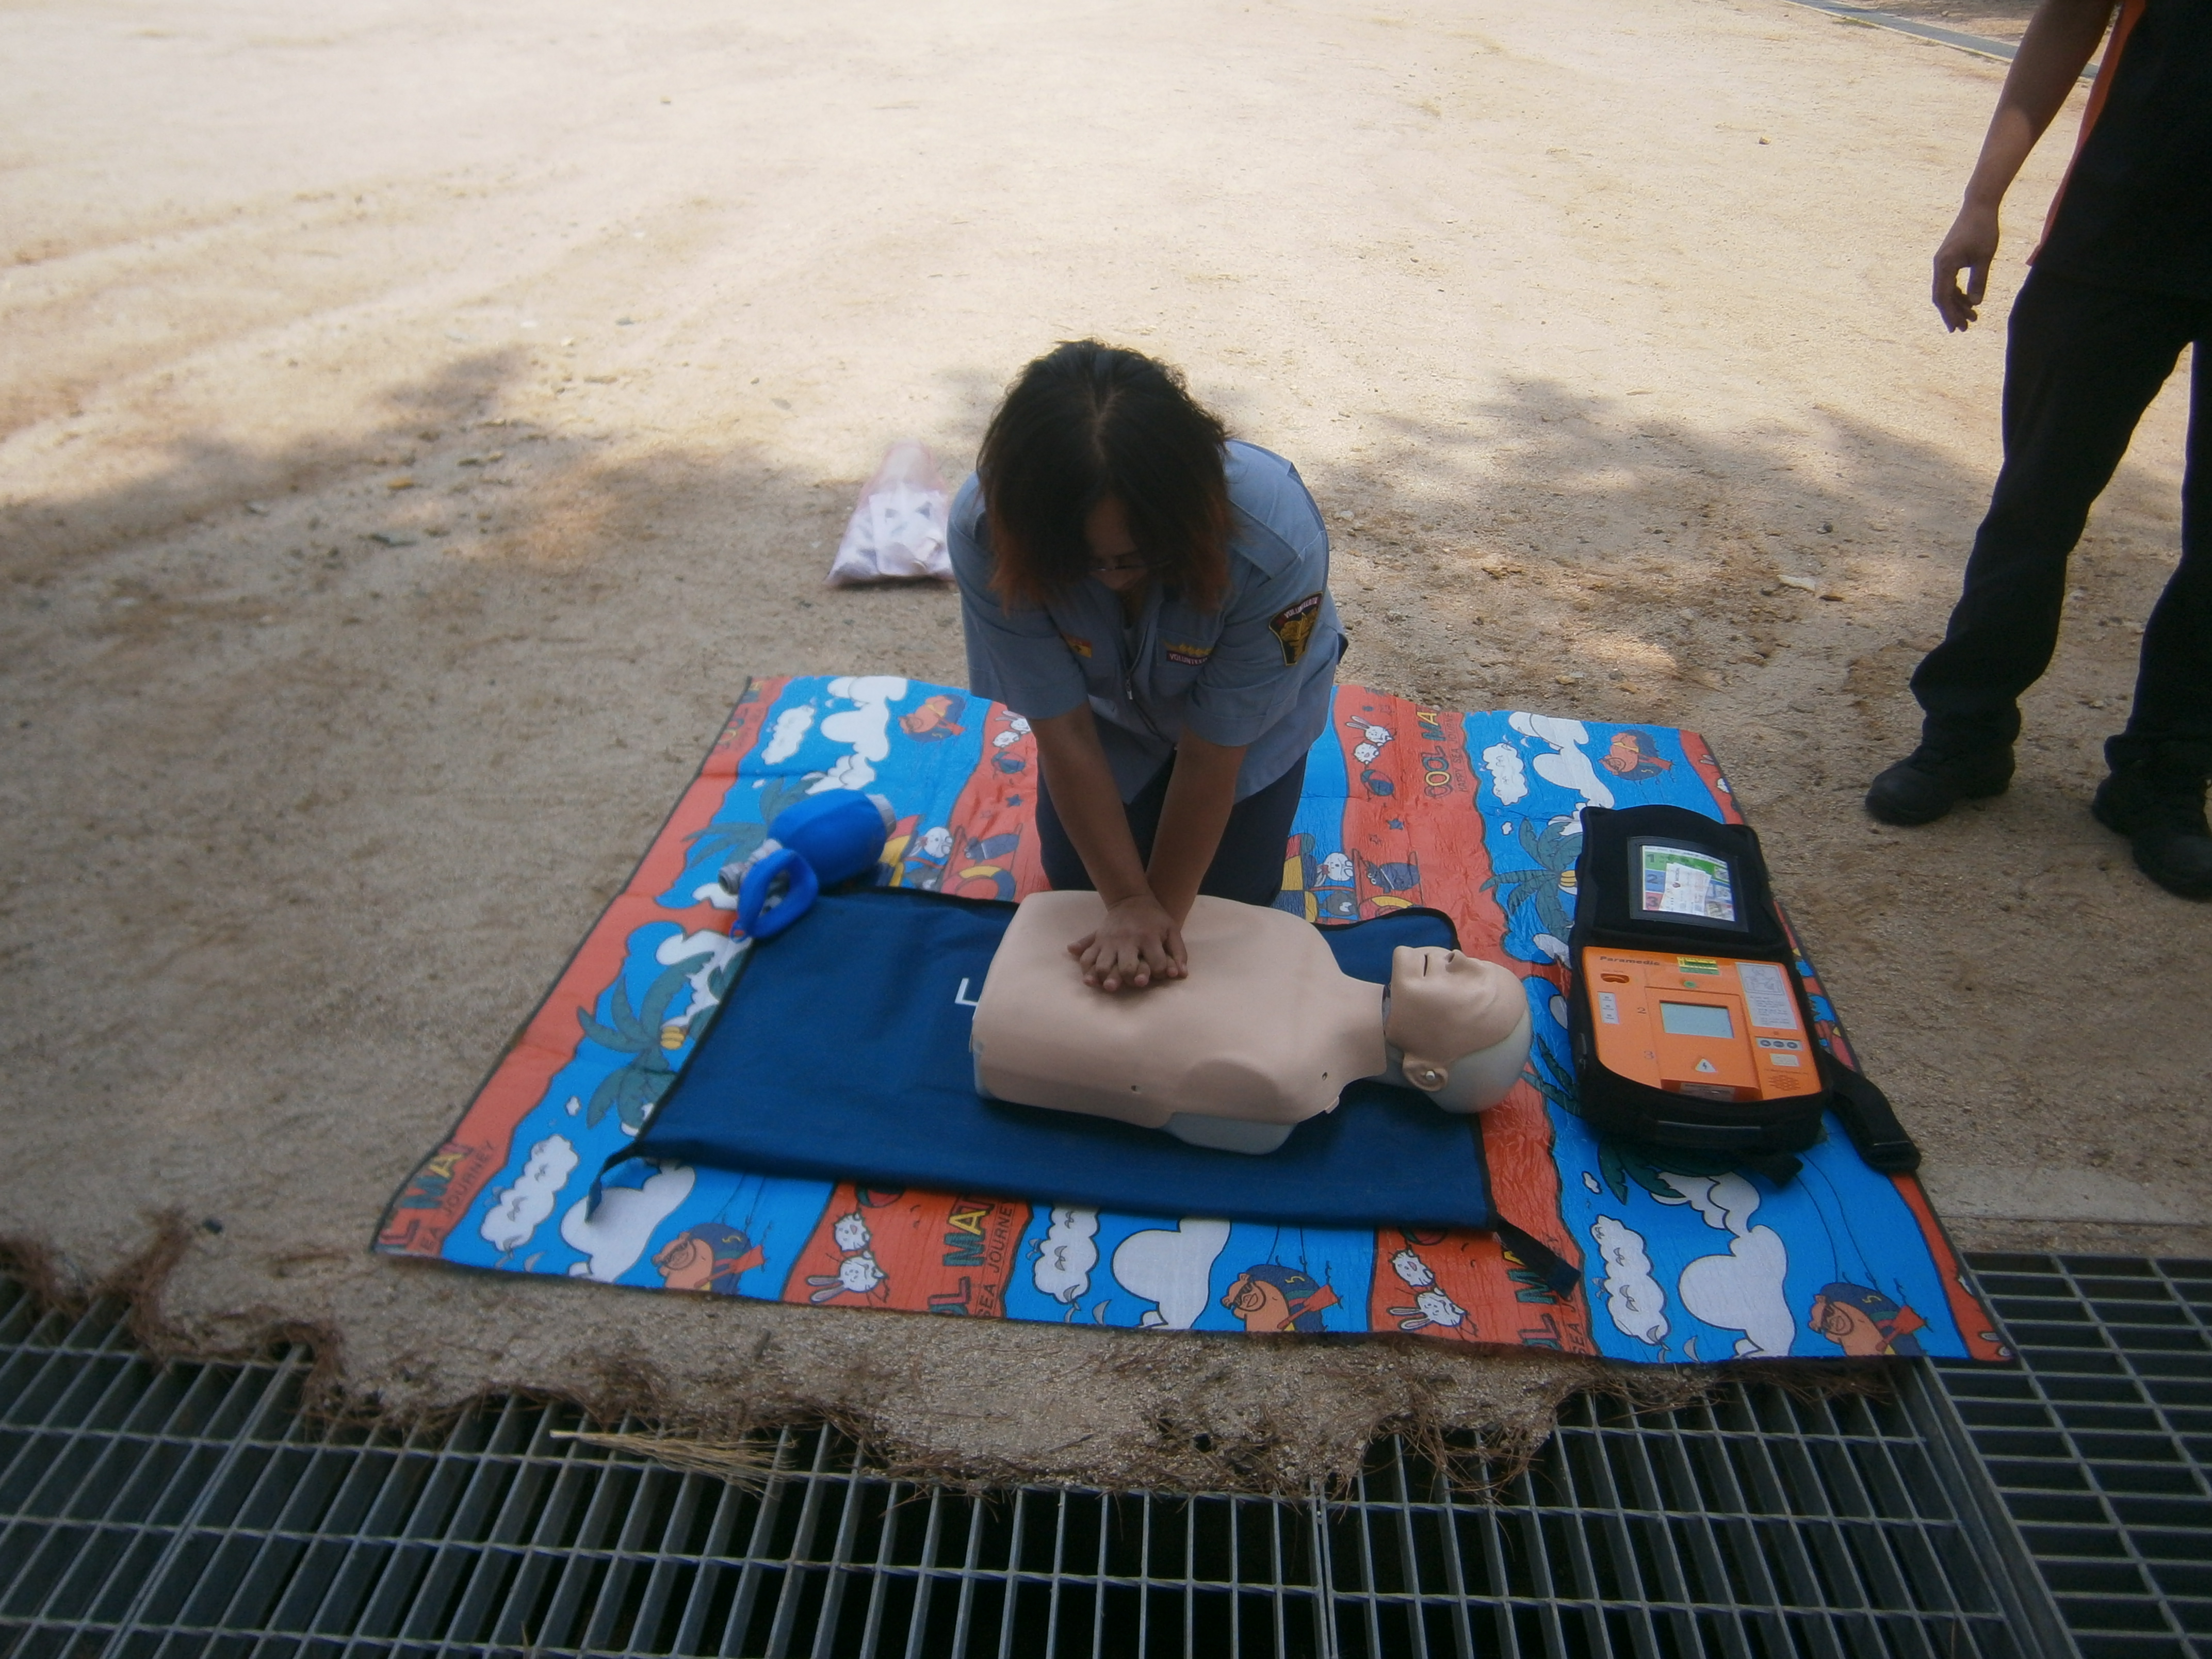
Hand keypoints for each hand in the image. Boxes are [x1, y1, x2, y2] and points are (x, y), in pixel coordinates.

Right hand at [1068, 893, 1187, 991]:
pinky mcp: (1097, 940)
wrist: (1132, 900)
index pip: (1156, 965)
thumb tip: (1181, 975)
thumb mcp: (1172, 930)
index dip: (1160, 973)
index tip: (1160, 973)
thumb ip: (1179, 953)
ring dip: (1106, 979)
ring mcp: (1109, 940)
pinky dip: (1087, 971)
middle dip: (1131, 980)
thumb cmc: (1155, 919)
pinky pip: (1087, 957)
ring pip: (1103, 966)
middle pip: (1127, 968)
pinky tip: (1091, 980)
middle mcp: (1127, 940)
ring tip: (1111, 986)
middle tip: (1135, 983)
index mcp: (1148, 937)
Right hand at [1933, 200, 1999, 331]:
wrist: (1979, 206)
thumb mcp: (1984, 257)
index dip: (1950, 314)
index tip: (1958, 327)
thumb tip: (1975, 303)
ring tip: (1972, 316)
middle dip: (1952, 313)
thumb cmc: (1983, 229)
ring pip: (1946, 290)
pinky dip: (1958, 292)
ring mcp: (1942, 261)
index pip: (1943, 296)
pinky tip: (1969, 300)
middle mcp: (1939, 265)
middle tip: (1965, 328)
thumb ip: (1978, 281)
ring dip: (1957, 304)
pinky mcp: (1948, 258)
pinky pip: (1949, 281)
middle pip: (1942, 296)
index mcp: (1945, 265)